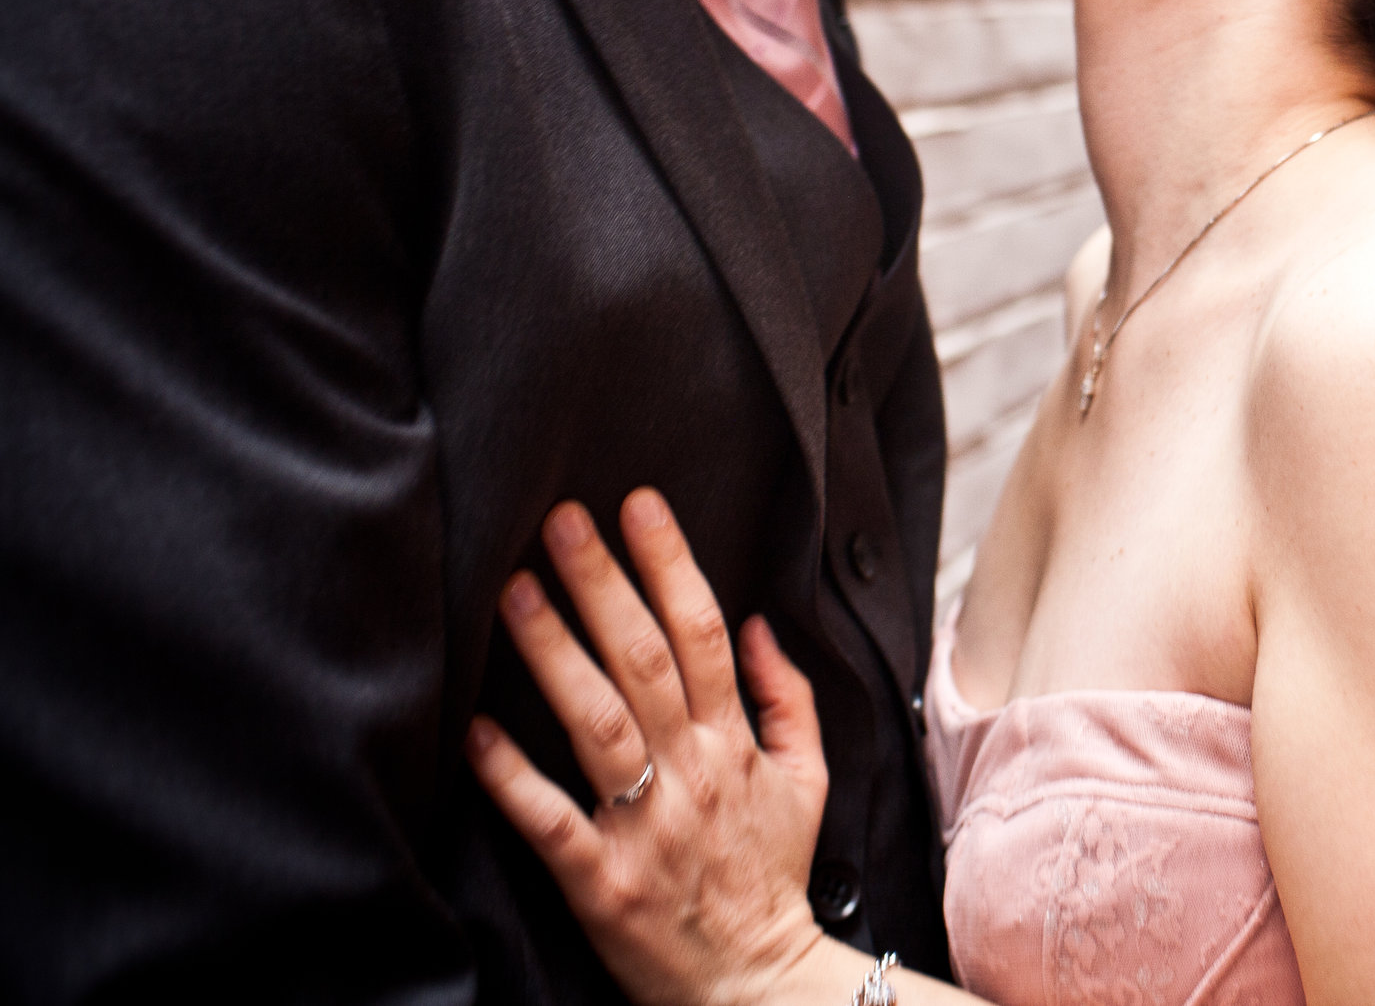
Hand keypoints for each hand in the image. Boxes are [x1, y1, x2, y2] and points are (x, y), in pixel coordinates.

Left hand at [467, 490, 830, 1005]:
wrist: (756, 983)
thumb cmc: (773, 874)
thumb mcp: (809, 779)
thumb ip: (786, 697)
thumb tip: (757, 624)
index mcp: (734, 745)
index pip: (704, 632)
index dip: (671, 563)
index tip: (638, 505)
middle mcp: (691, 774)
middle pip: (644, 660)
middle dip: (601, 584)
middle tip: (558, 521)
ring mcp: (644, 828)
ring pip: (597, 723)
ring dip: (553, 653)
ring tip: (514, 593)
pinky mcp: (599, 883)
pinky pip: (551, 820)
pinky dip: (512, 775)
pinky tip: (476, 728)